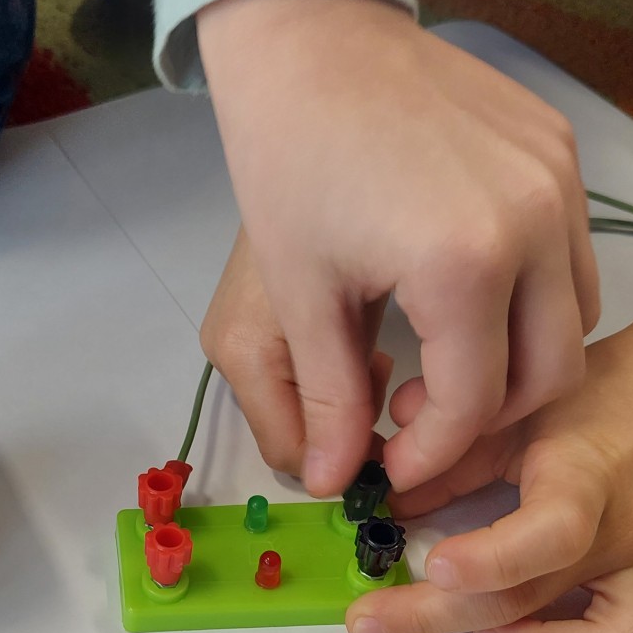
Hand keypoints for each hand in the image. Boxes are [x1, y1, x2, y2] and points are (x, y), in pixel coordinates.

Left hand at [197, 0, 598, 496]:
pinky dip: (534, 294)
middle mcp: (536, 223)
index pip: (474, 404)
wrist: (312, 42)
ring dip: (521, 360)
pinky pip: (572, 252)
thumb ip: (330, 398)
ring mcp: (560, 180)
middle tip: (422, 419)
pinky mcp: (562, 148)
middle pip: (550, 373)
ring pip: (575, 317)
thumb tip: (339, 483)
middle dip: (487, 419)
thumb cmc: (289, 162)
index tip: (392, 465)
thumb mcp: (300, 293)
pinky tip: (467, 293)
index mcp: (465, 264)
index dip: (431, 452)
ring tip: (444, 359)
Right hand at [200, 227, 394, 473]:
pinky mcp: (251, 322)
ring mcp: (233, 337)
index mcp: (243, 354)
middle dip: (348, 421)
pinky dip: (336, 368)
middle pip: (294, 432)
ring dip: (346, 394)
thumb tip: (336, 478)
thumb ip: (345, 394)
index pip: (292, 452)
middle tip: (391, 377)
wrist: (317, 154)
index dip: (350, 457)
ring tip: (377, 349)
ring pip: (300, 405)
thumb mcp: (354, 313)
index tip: (405, 427)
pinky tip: (361, 333)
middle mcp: (227, 352)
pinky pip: (298, 373)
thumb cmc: (341, 220)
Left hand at [346, 317, 632, 632]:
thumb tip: (384, 497)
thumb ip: (448, 455)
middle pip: (541, 600)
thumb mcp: (514, 405)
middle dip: (443, 619)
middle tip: (374, 620)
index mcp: (584, 477)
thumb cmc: (600, 390)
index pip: (551, 533)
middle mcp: (625, 530)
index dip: (490, 561)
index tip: (432, 566)